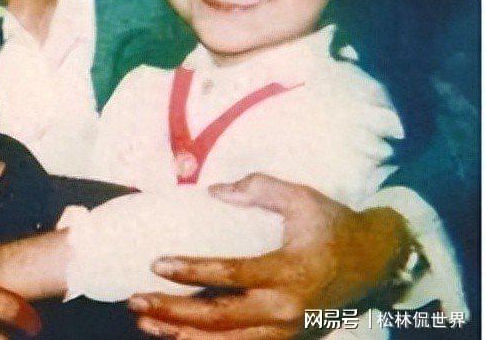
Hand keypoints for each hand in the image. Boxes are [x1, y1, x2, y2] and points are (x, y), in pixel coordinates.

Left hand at [129, 173, 410, 338]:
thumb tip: (214, 190)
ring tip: (145, 321)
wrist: (375, 262)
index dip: (192, 270)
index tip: (157, 263)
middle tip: (136, 298)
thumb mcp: (301, 198)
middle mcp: (286, 309)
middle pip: (220, 317)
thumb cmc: (333, 224)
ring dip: (181, 334)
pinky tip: (176, 336)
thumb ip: (258, 188)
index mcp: (290, 271)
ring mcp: (286, 330)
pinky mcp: (286, 339)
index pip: (232, 274)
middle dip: (174, 310)